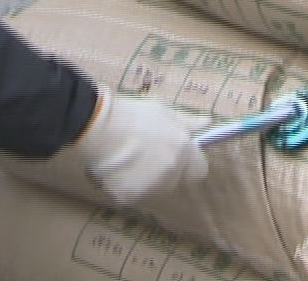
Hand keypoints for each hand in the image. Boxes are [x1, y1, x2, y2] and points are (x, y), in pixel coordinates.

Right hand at [64, 93, 208, 203]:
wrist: (99, 127)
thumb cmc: (131, 114)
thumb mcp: (162, 111)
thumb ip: (187, 122)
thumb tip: (207, 123)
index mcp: (182, 150)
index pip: (199, 170)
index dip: (188, 163)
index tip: (175, 156)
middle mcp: (171, 172)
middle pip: (174, 180)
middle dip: (164, 171)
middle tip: (144, 155)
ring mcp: (151, 187)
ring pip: (153, 189)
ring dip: (144, 179)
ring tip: (126, 160)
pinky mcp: (131, 197)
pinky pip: (131, 195)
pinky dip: (124, 186)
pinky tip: (115, 170)